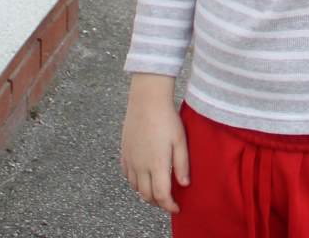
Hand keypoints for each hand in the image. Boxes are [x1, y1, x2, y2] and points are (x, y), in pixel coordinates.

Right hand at [119, 75, 189, 214]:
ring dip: (146, 193)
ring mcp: (130, 160)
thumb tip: (184, 184)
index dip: (169, 206)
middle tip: (168, 202)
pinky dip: (135, 182)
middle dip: (158, 203)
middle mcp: (140, 165)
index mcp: (157, 164)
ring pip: (135, 187)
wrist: (146, 100)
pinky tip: (143, 177)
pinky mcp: (124, 152)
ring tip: (157, 191)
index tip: (176, 208)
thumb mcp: (180, 141)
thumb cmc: (167, 118)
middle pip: (146, 195)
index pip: (161, 195)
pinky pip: (127, 175)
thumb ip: (182, 164)